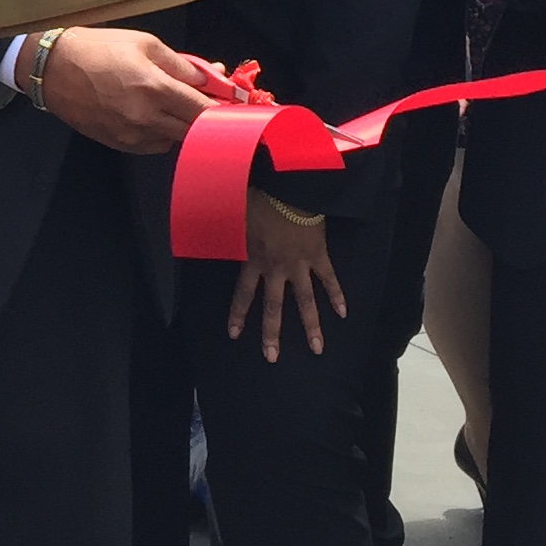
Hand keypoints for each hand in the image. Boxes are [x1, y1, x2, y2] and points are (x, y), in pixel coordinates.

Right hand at [36, 25, 218, 151]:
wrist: (52, 69)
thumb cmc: (98, 49)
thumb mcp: (145, 44)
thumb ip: (182, 64)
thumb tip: (212, 77)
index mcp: (154, 87)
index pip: (205, 109)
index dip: (224, 108)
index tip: (235, 103)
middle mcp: (145, 117)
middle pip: (195, 130)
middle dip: (205, 117)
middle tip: (207, 101)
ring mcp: (132, 135)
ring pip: (176, 140)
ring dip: (182, 125)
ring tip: (173, 104)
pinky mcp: (120, 144)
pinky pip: (155, 145)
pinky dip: (162, 132)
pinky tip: (152, 114)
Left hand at [226, 191, 346, 359]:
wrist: (290, 188)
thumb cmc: (259, 198)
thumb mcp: (235, 215)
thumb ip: (227, 230)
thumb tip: (202, 226)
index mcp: (253, 260)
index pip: (242, 293)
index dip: (238, 314)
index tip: (234, 334)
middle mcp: (276, 268)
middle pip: (273, 307)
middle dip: (272, 333)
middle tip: (272, 357)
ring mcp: (299, 264)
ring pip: (305, 301)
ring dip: (311, 325)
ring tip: (318, 348)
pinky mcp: (319, 256)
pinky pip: (329, 279)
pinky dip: (337, 295)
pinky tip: (343, 313)